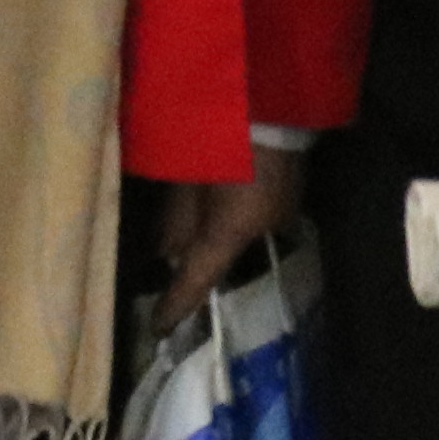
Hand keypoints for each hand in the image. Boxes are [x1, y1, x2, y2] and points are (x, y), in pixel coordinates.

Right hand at [154, 157, 310, 334]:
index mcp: (211, 238)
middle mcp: (182, 218)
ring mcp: (173, 188)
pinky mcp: (175, 162)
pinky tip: (195, 199)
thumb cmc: (269, 172)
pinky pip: (174, 195)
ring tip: (184, 238)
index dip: (174, 308)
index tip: (157, 329)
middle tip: (175, 273)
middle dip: (169, 265)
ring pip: (165, 221)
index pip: (189, 283)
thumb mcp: (281, 213)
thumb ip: (266, 230)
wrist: (249, 110)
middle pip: (165, 249)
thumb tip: (262, 234)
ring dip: (174, 233)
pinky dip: (183, 204)